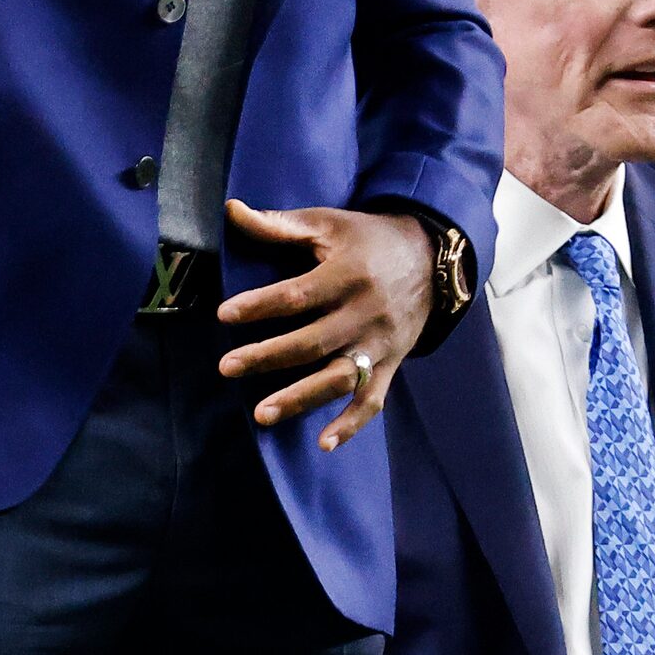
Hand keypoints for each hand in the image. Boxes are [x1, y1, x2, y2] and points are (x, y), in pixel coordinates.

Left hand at [217, 199, 433, 451]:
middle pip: (313, 342)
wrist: (430, 258)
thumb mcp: (327, 224)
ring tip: (261, 414)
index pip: (298, 295)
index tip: (224, 314)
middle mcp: (365, 312)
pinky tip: (323, 444)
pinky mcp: (391, 364)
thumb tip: (232, 211)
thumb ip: (279, 225)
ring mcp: (380, 343)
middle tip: (227, 367)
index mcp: (347, 273)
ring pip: (339, 379)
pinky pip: (373, 401)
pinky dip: (351, 425)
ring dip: (301, 399)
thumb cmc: (367, 239)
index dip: (261, 305)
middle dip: (268, 357)